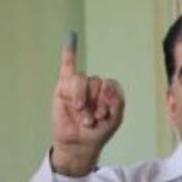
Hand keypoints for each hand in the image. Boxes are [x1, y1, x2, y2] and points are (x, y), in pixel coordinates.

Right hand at [51, 37, 123, 176]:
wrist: (79, 145)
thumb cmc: (98, 132)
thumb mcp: (115, 119)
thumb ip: (117, 102)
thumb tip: (107, 84)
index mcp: (109, 91)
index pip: (111, 84)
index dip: (108, 99)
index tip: (104, 115)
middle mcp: (95, 87)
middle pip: (96, 82)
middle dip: (95, 102)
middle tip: (92, 120)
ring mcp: (79, 87)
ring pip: (81, 80)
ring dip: (82, 100)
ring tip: (82, 116)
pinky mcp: (63, 88)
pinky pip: (67, 66)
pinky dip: (69, 51)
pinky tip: (71, 36)